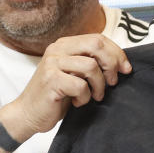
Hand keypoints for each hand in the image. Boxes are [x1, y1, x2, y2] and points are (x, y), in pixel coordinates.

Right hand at [0, 33, 131, 141]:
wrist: (28, 114)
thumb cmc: (55, 96)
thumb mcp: (74, 74)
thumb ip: (90, 63)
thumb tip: (120, 62)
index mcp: (64, 44)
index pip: (98, 38)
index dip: (117, 52)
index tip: (126, 69)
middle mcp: (57, 49)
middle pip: (96, 45)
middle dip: (111, 64)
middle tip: (112, 83)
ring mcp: (52, 64)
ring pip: (91, 66)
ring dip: (99, 85)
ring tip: (95, 96)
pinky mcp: (51, 80)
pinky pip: (81, 86)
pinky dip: (85, 97)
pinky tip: (78, 102)